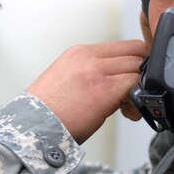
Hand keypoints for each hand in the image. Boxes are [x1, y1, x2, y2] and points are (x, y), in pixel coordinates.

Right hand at [26, 39, 147, 143]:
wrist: (32, 127)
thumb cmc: (47, 111)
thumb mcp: (65, 79)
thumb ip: (91, 72)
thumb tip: (115, 80)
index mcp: (79, 53)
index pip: (122, 46)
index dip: (134, 61)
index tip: (132, 78)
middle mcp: (89, 57)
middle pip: (134, 52)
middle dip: (141, 72)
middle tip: (134, 94)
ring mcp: (97, 71)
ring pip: (137, 67)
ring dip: (140, 86)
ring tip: (128, 108)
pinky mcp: (105, 90)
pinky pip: (135, 84)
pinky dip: (138, 98)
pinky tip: (128, 112)